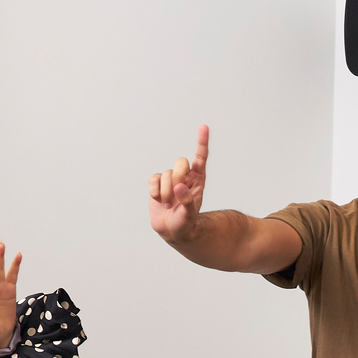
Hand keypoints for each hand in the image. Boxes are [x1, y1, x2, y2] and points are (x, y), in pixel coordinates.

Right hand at [148, 124, 208, 242]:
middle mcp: (185, 176)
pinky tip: (158, 199)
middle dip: (178, 177)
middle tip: (176, 193)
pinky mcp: (157, 184)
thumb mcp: (190, 215)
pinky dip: (155, 191)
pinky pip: (153, 179)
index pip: (201, 157)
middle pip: (180, 162)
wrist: (171, 230)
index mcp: (198, 179)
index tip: (204, 127)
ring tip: (168, 205)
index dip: (202, 142)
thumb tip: (179, 187)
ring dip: (165, 192)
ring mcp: (170, 179)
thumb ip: (187, 202)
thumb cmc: (185, 222)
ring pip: (166, 174)